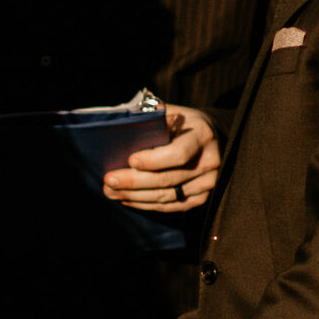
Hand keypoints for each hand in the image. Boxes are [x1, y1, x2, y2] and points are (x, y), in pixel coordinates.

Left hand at [103, 104, 219, 215]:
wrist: (209, 138)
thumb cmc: (182, 123)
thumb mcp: (172, 112)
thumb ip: (152, 119)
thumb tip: (122, 127)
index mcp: (201, 135)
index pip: (178, 154)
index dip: (153, 160)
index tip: (130, 160)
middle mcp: (209, 161)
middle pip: (167, 179)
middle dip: (134, 182)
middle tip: (109, 181)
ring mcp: (207, 183)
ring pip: (166, 196)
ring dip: (135, 196)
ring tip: (111, 192)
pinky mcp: (201, 198)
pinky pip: (171, 206)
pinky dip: (147, 205)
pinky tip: (128, 199)